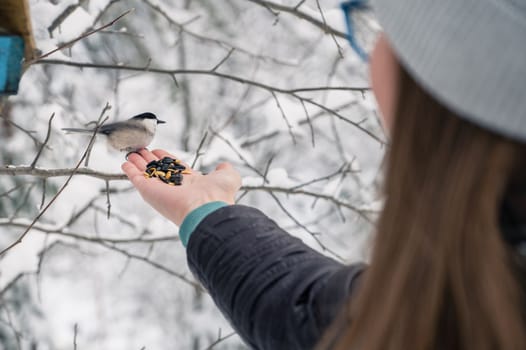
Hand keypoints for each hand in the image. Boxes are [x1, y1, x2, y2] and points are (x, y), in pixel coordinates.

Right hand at [122, 149, 240, 225]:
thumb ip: (225, 170)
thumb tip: (223, 166)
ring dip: (138, 163)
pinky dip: (130, 171)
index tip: (158, 151)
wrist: (206, 209)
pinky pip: (137, 180)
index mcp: (190, 183)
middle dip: (149, 160)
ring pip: (146, 173)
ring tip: (131, 152)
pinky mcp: (149, 192)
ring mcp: (160, 190)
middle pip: (158, 170)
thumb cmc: (218, 195)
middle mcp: (174, 187)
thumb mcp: (228, 177)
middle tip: (141, 150)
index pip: (174, 168)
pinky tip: (125, 163)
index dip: (166, 158)